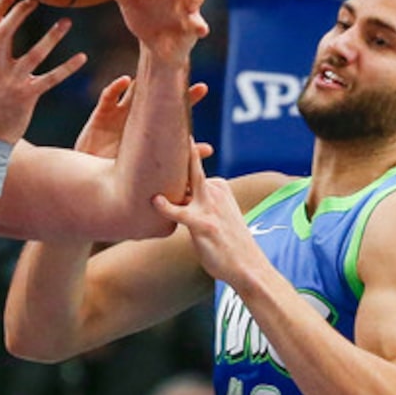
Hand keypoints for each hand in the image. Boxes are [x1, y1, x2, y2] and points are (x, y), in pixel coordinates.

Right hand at [0, 0, 85, 145]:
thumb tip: (2, 27)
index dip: (1, 3)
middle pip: (5, 31)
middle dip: (20, 10)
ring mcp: (10, 83)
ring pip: (33, 54)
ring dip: (52, 36)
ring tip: (67, 21)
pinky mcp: (26, 97)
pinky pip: (51, 79)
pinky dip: (67, 68)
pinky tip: (82, 58)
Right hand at [76, 75, 210, 164]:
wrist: (93, 184)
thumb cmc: (121, 176)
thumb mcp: (150, 169)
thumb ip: (177, 161)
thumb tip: (210, 150)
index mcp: (148, 130)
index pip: (170, 111)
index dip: (185, 100)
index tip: (203, 88)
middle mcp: (135, 119)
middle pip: (154, 97)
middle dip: (170, 87)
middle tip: (188, 78)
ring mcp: (117, 116)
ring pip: (132, 93)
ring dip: (142, 81)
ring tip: (155, 69)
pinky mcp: (99, 118)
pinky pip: (107, 98)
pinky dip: (115, 88)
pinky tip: (126, 80)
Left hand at [150, 148, 260, 283]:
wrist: (248, 266)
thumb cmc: (228, 244)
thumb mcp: (218, 217)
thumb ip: (197, 204)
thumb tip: (175, 199)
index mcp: (218, 185)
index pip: (191, 167)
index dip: (172, 155)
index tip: (157, 139)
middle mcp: (215, 190)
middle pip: (190, 164)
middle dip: (177, 145)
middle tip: (157, 128)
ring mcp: (209, 205)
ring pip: (186, 180)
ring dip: (169, 169)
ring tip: (148, 152)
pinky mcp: (203, 224)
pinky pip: (180, 212)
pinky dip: (166, 207)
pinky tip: (155, 201)